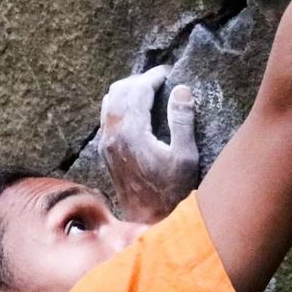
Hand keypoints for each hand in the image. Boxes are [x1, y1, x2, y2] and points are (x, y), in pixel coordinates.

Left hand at [97, 64, 199, 223]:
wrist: (148, 219)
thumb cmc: (172, 190)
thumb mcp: (186, 157)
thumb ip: (182, 120)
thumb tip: (180, 89)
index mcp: (133, 133)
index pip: (138, 90)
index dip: (153, 77)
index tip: (168, 73)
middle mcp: (113, 135)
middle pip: (120, 90)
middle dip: (140, 80)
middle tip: (160, 81)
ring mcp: (106, 143)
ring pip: (109, 101)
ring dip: (128, 91)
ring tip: (148, 92)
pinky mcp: (105, 151)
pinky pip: (107, 116)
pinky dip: (120, 105)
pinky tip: (137, 111)